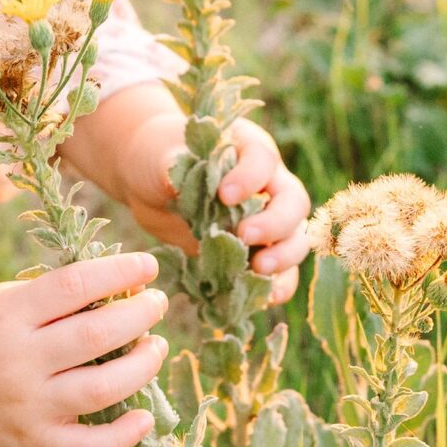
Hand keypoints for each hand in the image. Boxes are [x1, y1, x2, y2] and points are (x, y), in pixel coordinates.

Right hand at [0, 253, 169, 446]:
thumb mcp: (8, 298)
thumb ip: (59, 297)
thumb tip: (129, 288)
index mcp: (10, 315)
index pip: (76, 285)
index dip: (120, 272)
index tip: (148, 266)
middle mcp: (18, 361)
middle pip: (96, 336)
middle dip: (139, 316)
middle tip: (157, 304)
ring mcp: (27, 405)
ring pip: (101, 389)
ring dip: (142, 366)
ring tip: (156, 346)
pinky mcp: (33, 440)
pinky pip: (86, 446)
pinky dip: (123, 435)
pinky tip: (146, 416)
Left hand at [122, 114, 311, 305]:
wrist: (150, 183)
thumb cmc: (159, 157)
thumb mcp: (161, 157)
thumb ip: (173, 167)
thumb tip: (174, 179)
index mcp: (248, 149)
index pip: (263, 159)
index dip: (250, 178)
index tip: (224, 195)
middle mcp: (269, 182)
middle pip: (292, 202)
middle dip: (275, 223)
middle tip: (245, 236)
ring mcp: (267, 217)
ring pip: (295, 237)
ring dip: (284, 257)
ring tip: (259, 270)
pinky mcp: (256, 249)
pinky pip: (280, 269)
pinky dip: (279, 283)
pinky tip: (266, 298)